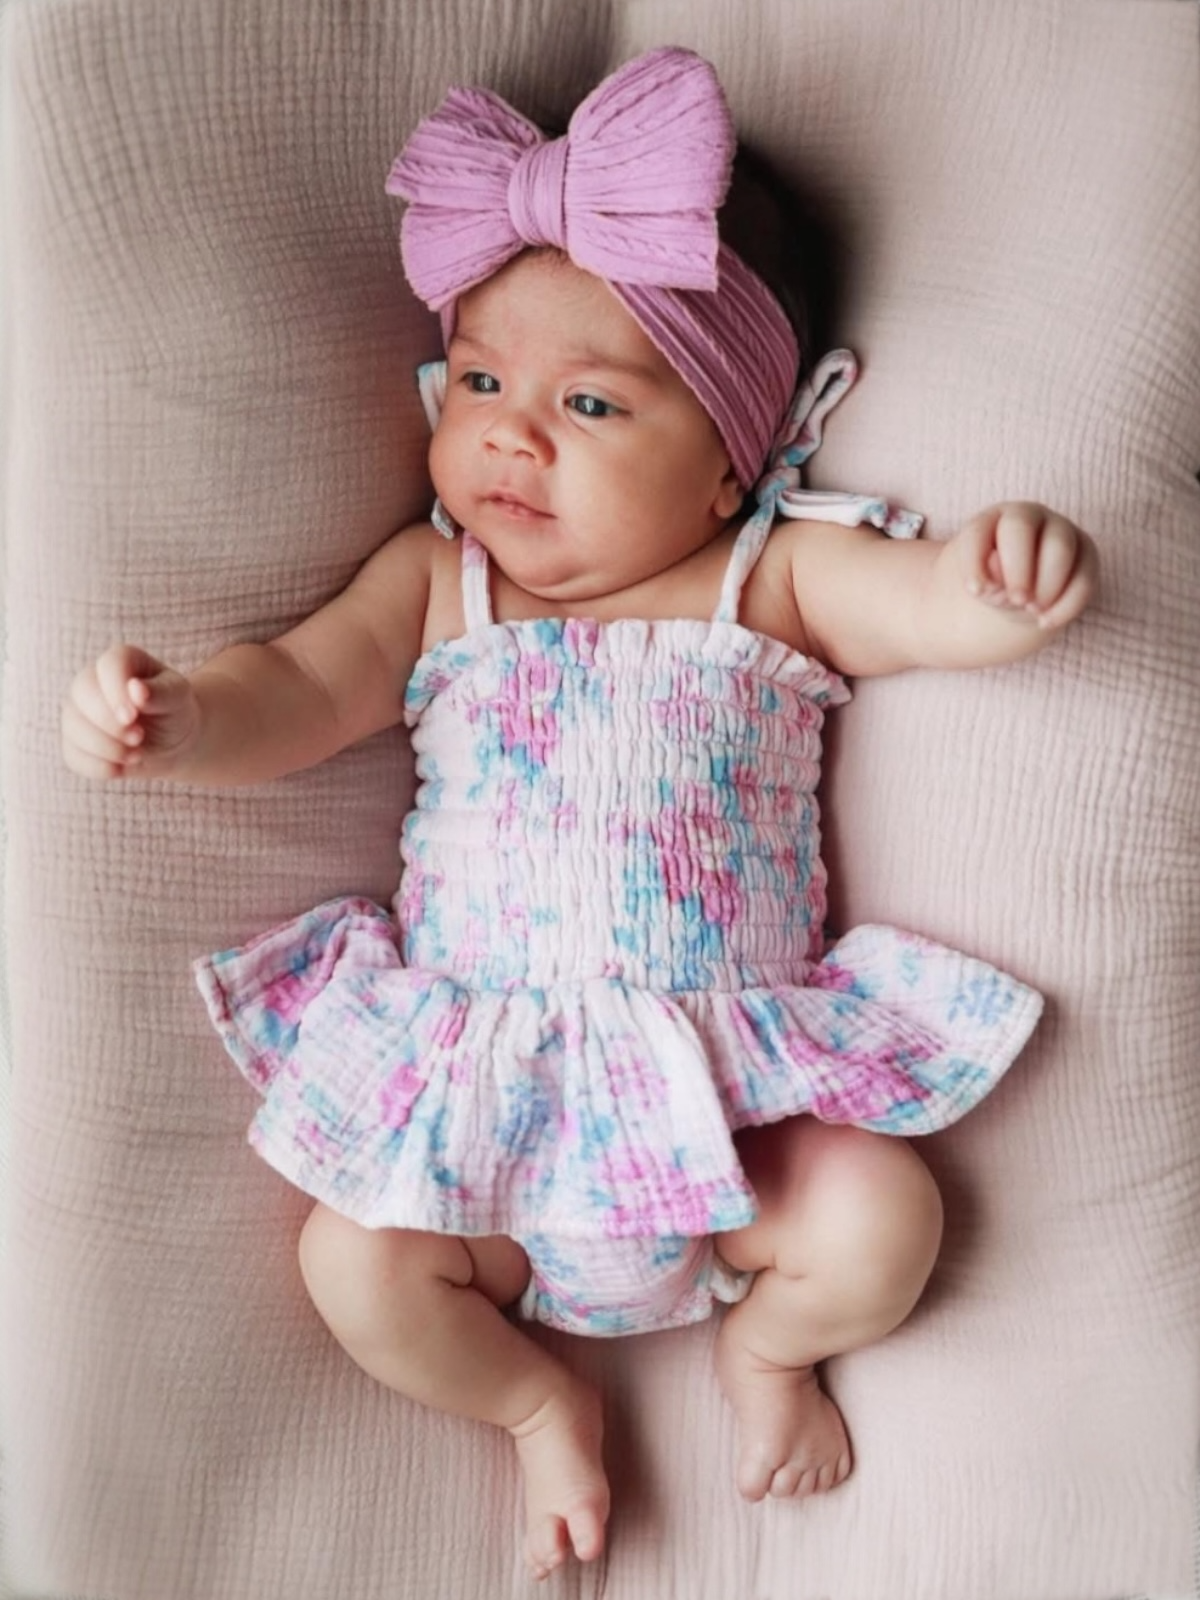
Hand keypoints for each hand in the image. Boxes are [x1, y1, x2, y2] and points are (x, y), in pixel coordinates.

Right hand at [62, 644, 198, 779]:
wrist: (173, 742)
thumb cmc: (176, 712)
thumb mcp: (178, 698)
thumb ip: (161, 692)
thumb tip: (136, 689)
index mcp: (121, 661)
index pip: (108, 666)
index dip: (116, 692)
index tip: (134, 716)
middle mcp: (91, 681)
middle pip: (81, 693)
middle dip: (110, 723)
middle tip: (139, 738)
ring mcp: (78, 711)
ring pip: (73, 726)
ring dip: (106, 748)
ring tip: (137, 754)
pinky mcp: (74, 742)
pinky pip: (73, 756)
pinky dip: (98, 766)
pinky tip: (121, 768)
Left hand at [957, 502, 1097, 630]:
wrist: (1022, 597)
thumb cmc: (993, 585)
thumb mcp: (980, 586)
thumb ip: (982, 581)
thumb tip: (997, 579)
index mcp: (992, 520)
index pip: (979, 532)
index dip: (975, 562)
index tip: (977, 592)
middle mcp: (1028, 517)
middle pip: (1021, 528)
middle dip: (1017, 569)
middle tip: (1015, 600)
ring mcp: (1061, 531)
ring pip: (1060, 548)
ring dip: (1045, 586)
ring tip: (1032, 610)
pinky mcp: (1086, 554)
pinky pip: (1084, 576)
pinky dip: (1067, 603)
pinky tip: (1046, 621)